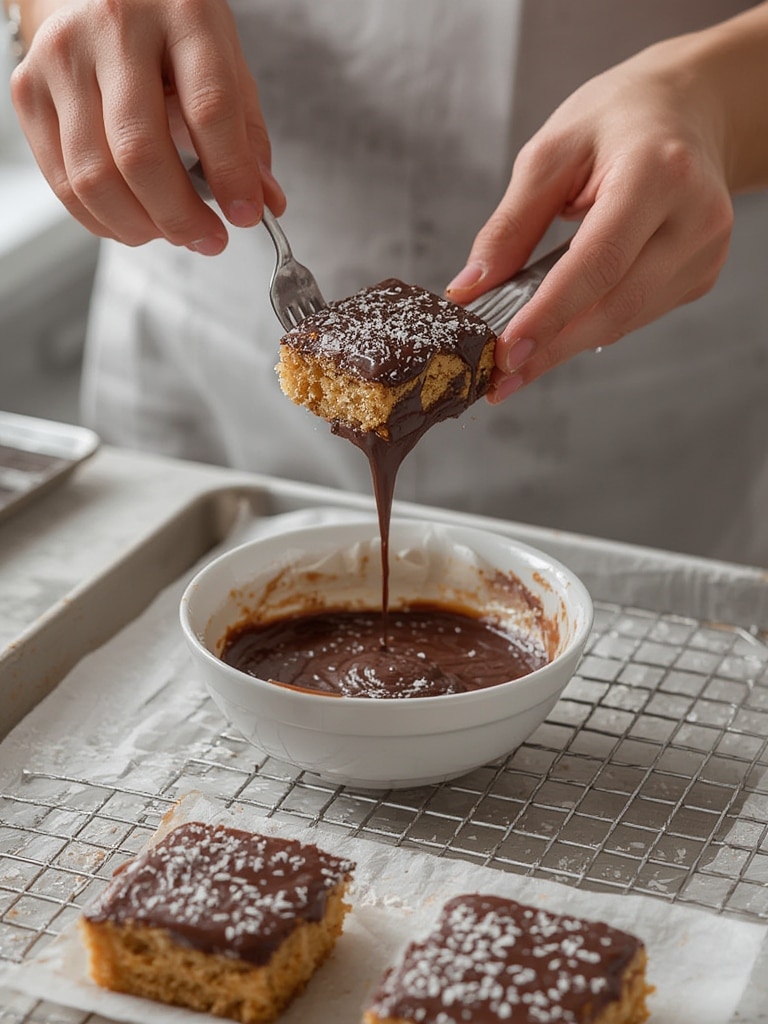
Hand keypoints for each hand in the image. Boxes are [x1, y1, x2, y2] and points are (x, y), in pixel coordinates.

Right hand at [10, 0, 285, 252]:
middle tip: (210, 240)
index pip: (209, 109)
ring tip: (173, 233)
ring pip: (95, 177)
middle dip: (180, 216)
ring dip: (141, 227)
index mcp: (181, 13)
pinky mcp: (28, 90)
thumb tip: (266, 202)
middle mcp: (113, 28)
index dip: (231, 175)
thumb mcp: (224, 63)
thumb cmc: (169, 33)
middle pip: (140, 152)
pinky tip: (135, 222)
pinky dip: (104, 220)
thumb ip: (246, 135)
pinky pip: (63, 182)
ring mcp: (61, 58)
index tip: (246, 217)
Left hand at [447, 34, 737, 400]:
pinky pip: (636, 314)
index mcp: (658, 173)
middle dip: (552, 347)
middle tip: (500, 378)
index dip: (550, 314)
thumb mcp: (550, 153)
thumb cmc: (615, 121)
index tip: (507, 352)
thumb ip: (511, 224)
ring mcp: (705, 251)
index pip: (599, 262)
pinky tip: (560, 330)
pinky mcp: (701, 273)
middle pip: (616, 305)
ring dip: (566, 345)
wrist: (687, 109)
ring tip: (517, 362)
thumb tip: (471, 287)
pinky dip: (592, 327)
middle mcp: (694, 216)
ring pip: (626, 319)